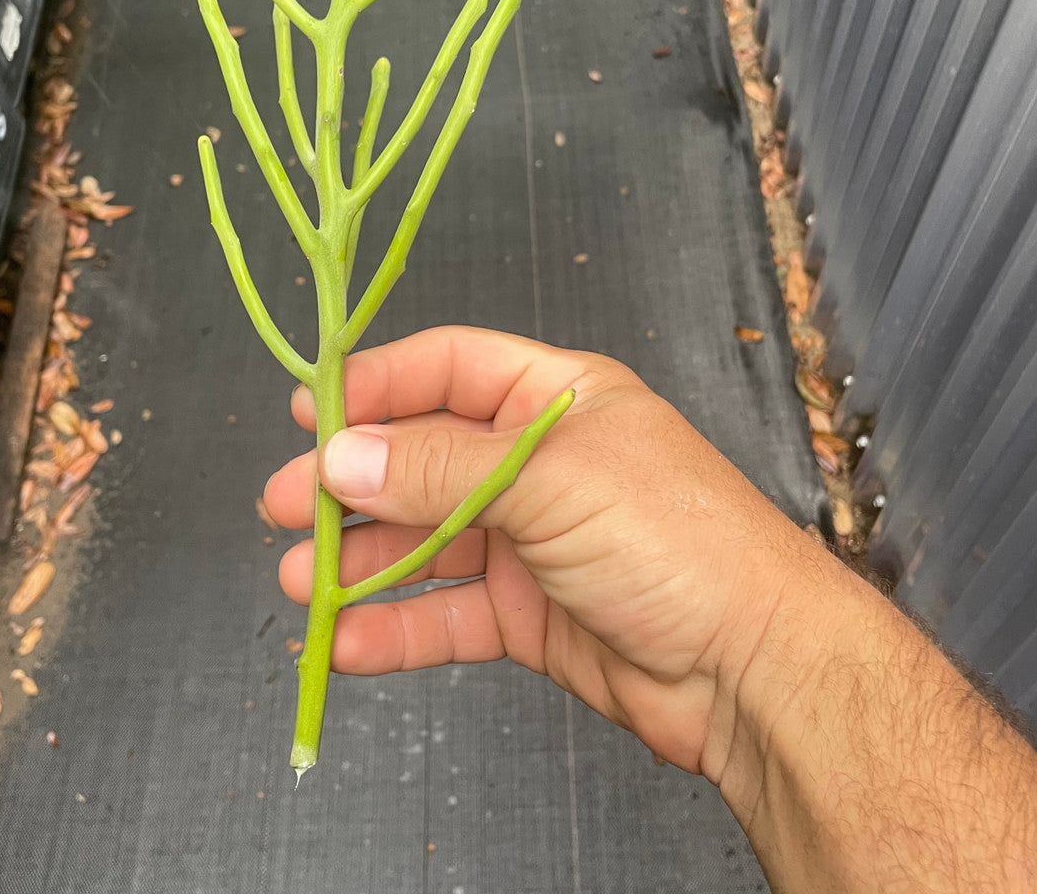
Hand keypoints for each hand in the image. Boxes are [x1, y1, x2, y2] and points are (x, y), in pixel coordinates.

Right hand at [263, 326, 816, 778]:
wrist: (754, 667)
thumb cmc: (677, 540)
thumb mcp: (549, 480)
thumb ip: (439, 469)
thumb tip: (342, 455)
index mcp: (555, 399)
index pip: (447, 369)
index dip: (378, 384)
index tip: (310, 411)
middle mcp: (538, 464)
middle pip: (422, 458)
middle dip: (352, 481)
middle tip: (283, 505)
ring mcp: (532, 541)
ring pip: (425, 540)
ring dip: (361, 559)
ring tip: (301, 579)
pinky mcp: (529, 614)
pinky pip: (445, 612)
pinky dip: (394, 626)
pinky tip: (345, 640)